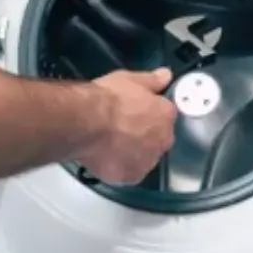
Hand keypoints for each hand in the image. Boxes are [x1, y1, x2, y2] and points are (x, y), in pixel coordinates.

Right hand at [76, 68, 177, 184]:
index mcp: (166, 115)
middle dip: (143, 135)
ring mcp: (146, 161)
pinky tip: (105, 157)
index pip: (165, 115)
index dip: (149, 113)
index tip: (136, 111)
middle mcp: (162, 140)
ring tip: (111, 143)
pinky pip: (127, 173)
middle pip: (157, 139)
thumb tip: (164, 75)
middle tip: (122, 127)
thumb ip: (152, 79)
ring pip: (143, 158)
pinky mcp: (129, 176)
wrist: (87, 123)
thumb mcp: (131, 79)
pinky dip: (118, 167)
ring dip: (133, 153)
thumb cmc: (107, 101)